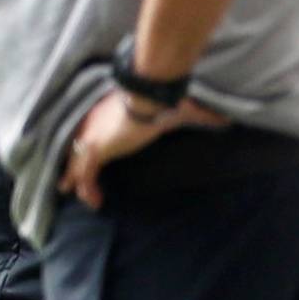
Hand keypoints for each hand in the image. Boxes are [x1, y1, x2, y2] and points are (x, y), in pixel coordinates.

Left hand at [59, 93, 226, 209]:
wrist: (148, 97)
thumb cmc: (160, 101)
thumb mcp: (178, 112)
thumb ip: (200, 117)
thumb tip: (224, 121)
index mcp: (106, 115)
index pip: (91, 133)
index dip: (89, 148)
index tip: (95, 157)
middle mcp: (93, 125)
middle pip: (76, 150)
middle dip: (75, 169)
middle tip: (73, 185)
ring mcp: (91, 137)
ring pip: (77, 166)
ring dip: (82, 184)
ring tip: (93, 201)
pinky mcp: (96, 149)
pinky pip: (85, 174)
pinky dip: (87, 189)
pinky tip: (95, 202)